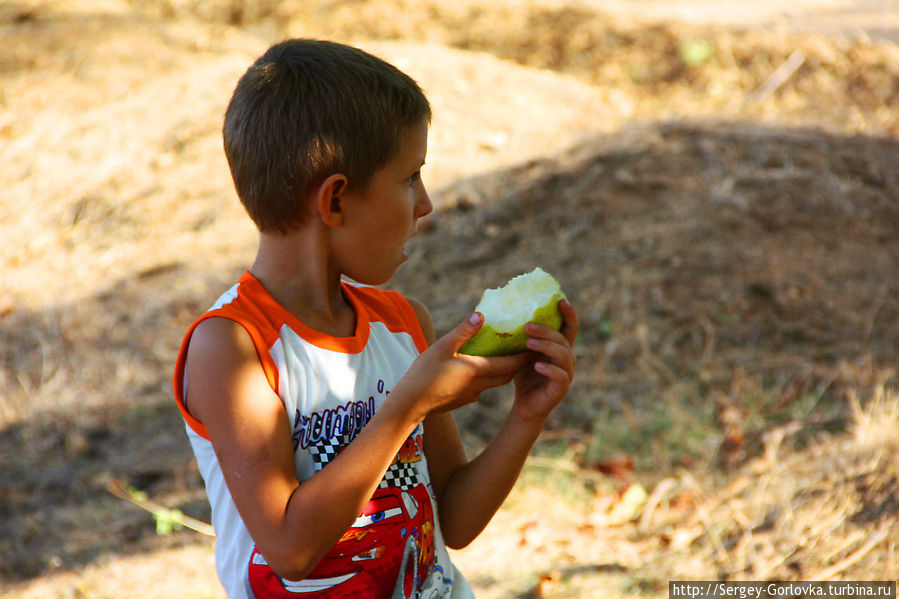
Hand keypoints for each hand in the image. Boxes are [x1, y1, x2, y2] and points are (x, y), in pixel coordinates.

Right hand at [393, 313, 529, 420]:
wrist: (410, 405)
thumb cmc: (423, 374)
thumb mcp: (441, 347)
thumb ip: (463, 332)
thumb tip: (481, 315)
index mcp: (477, 370)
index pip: (511, 364)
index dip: (524, 355)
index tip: (534, 343)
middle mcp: (480, 385)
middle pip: (508, 374)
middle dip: (518, 362)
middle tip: (524, 347)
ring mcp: (472, 395)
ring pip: (495, 381)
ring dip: (503, 369)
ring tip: (504, 355)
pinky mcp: (463, 400)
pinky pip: (482, 387)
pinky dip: (487, 376)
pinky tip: (478, 368)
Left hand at [511, 299, 578, 423]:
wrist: (525, 405)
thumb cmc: (525, 375)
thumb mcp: (524, 352)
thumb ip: (525, 337)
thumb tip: (511, 313)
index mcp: (561, 347)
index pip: (570, 327)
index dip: (569, 313)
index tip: (561, 300)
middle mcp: (568, 359)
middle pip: (563, 339)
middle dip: (546, 330)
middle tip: (527, 326)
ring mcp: (567, 374)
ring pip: (564, 355)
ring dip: (547, 345)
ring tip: (528, 342)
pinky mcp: (561, 389)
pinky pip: (560, 375)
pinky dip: (549, 368)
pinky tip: (536, 365)